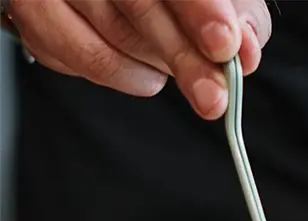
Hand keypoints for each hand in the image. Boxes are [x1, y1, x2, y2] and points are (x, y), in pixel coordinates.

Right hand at [9, 0, 271, 118]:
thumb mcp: (216, 0)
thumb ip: (240, 18)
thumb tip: (245, 51)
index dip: (201, 8)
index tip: (225, 45)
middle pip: (137, 3)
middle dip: (184, 57)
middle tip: (214, 96)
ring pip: (110, 34)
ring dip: (156, 67)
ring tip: (180, 72)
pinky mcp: (35, 11)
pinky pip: (77, 56)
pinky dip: (123, 75)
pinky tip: (146, 75)